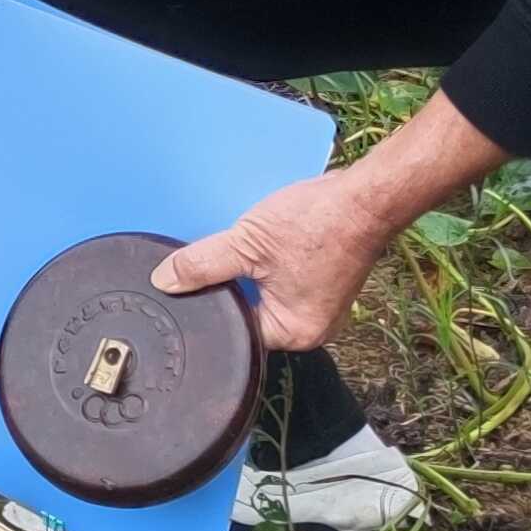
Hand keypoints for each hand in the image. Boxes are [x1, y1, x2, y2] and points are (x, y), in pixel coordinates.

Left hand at [153, 167, 405, 354]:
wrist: (366, 197)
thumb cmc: (317, 223)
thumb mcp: (248, 243)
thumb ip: (202, 265)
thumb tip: (163, 282)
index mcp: (294, 333)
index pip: (235, 330)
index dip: (209, 305)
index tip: (186, 287)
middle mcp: (311, 329)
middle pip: (250, 315)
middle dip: (228, 288)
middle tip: (207, 265)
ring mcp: (320, 307)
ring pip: (265, 295)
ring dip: (248, 273)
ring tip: (238, 251)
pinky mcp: (323, 284)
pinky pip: (283, 282)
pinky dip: (267, 265)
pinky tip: (257, 246)